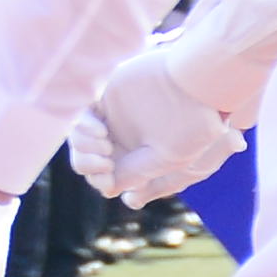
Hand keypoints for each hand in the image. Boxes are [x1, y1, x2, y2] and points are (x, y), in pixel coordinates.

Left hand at [75, 55, 244, 205]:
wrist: (196, 87)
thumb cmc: (192, 127)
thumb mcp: (169, 161)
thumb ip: (138, 175)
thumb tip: (107, 190)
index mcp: (136, 160)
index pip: (103, 176)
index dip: (99, 180)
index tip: (108, 179)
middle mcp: (123, 141)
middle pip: (86, 160)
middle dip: (88, 165)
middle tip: (106, 162)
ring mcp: (114, 119)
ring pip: (80, 141)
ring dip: (83, 148)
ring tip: (103, 143)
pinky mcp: (108, 98)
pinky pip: (81, 116)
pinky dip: (83, 127)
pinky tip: (100, 130)